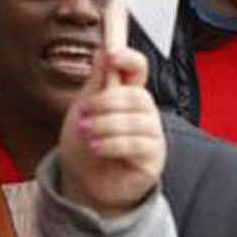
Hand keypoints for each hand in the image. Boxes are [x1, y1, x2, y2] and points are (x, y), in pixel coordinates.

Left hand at [59, 48, 164, 217]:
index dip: (128, 58)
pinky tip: (96, 148)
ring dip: (105, 125)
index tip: (111, 54)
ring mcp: (152, 136)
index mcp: (129, 95)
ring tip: (86, 133)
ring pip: (136, 121)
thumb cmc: (86, 145)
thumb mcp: (84, 110)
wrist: (84, 185)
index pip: (138, 69)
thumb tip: (101, 52)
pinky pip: (136, 145)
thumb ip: (96, 83)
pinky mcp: (152, 159)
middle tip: (83, 112)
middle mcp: (145, 113)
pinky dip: (111, 144)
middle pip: (137, 95)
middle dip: (106, 102)